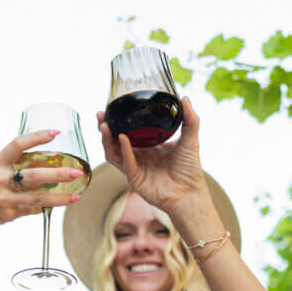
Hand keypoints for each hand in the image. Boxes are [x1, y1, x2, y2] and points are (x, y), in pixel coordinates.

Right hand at [0, 130, 83, 246]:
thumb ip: (12, 167)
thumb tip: (40, 164)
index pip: (18, 144)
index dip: (37, 137)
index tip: (55, 133)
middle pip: (34, 175)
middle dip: (57, 174)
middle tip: (76, 172)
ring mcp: (4, 198)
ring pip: (37, 198)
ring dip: (59, 198)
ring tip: (76, 197)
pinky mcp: (7, 214)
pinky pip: (31, 210)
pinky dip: (44, 208)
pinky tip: (56, 206)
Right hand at [97, 96, 209, 216]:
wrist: (191, 193)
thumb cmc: (190, 169)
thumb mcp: (190, 138)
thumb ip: (190, 119)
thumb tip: (185, 98)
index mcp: (147, 147)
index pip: (126, 132)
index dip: (117, 121)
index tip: (111, 109)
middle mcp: (138, 157)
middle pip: (114, 142)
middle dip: (105, 128)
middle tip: (101, 116)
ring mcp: (134, 169)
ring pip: (113, 153)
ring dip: (108, 139)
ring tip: (106, 125)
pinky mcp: (135, 179)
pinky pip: (126, 163)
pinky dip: (123, 150)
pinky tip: (122, 138)